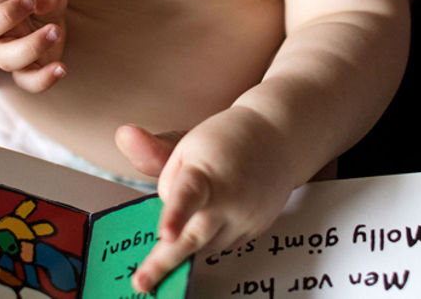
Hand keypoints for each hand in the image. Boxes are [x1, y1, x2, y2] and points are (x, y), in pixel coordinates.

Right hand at [0, 0, 66, 92]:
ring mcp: (5, 48)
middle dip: (5, 16)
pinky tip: (61, 68)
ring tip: (55, 30)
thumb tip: (41, 4)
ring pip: (5, 58)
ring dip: (31, 46)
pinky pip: (27, 81)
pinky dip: (43, 79)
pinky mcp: (26, 67)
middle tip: (30, 1)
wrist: (48, 10)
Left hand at [115, 108, 296, 292]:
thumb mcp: (188, 145)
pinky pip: (223, 243)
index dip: (176, 215)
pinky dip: (209, 239)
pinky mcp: (255, 229)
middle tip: (142, 282)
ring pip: (206, 245)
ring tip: (171, 239)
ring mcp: (245, 217)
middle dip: (166, 262)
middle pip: (195, 236)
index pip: (189, 195)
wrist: (278, 138)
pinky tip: (209, 219)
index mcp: (206, 171)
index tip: (165, 234)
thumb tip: (166, 213)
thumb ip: (165, 177)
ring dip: (186, 248)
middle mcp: (229, 198)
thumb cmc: (228, 139)